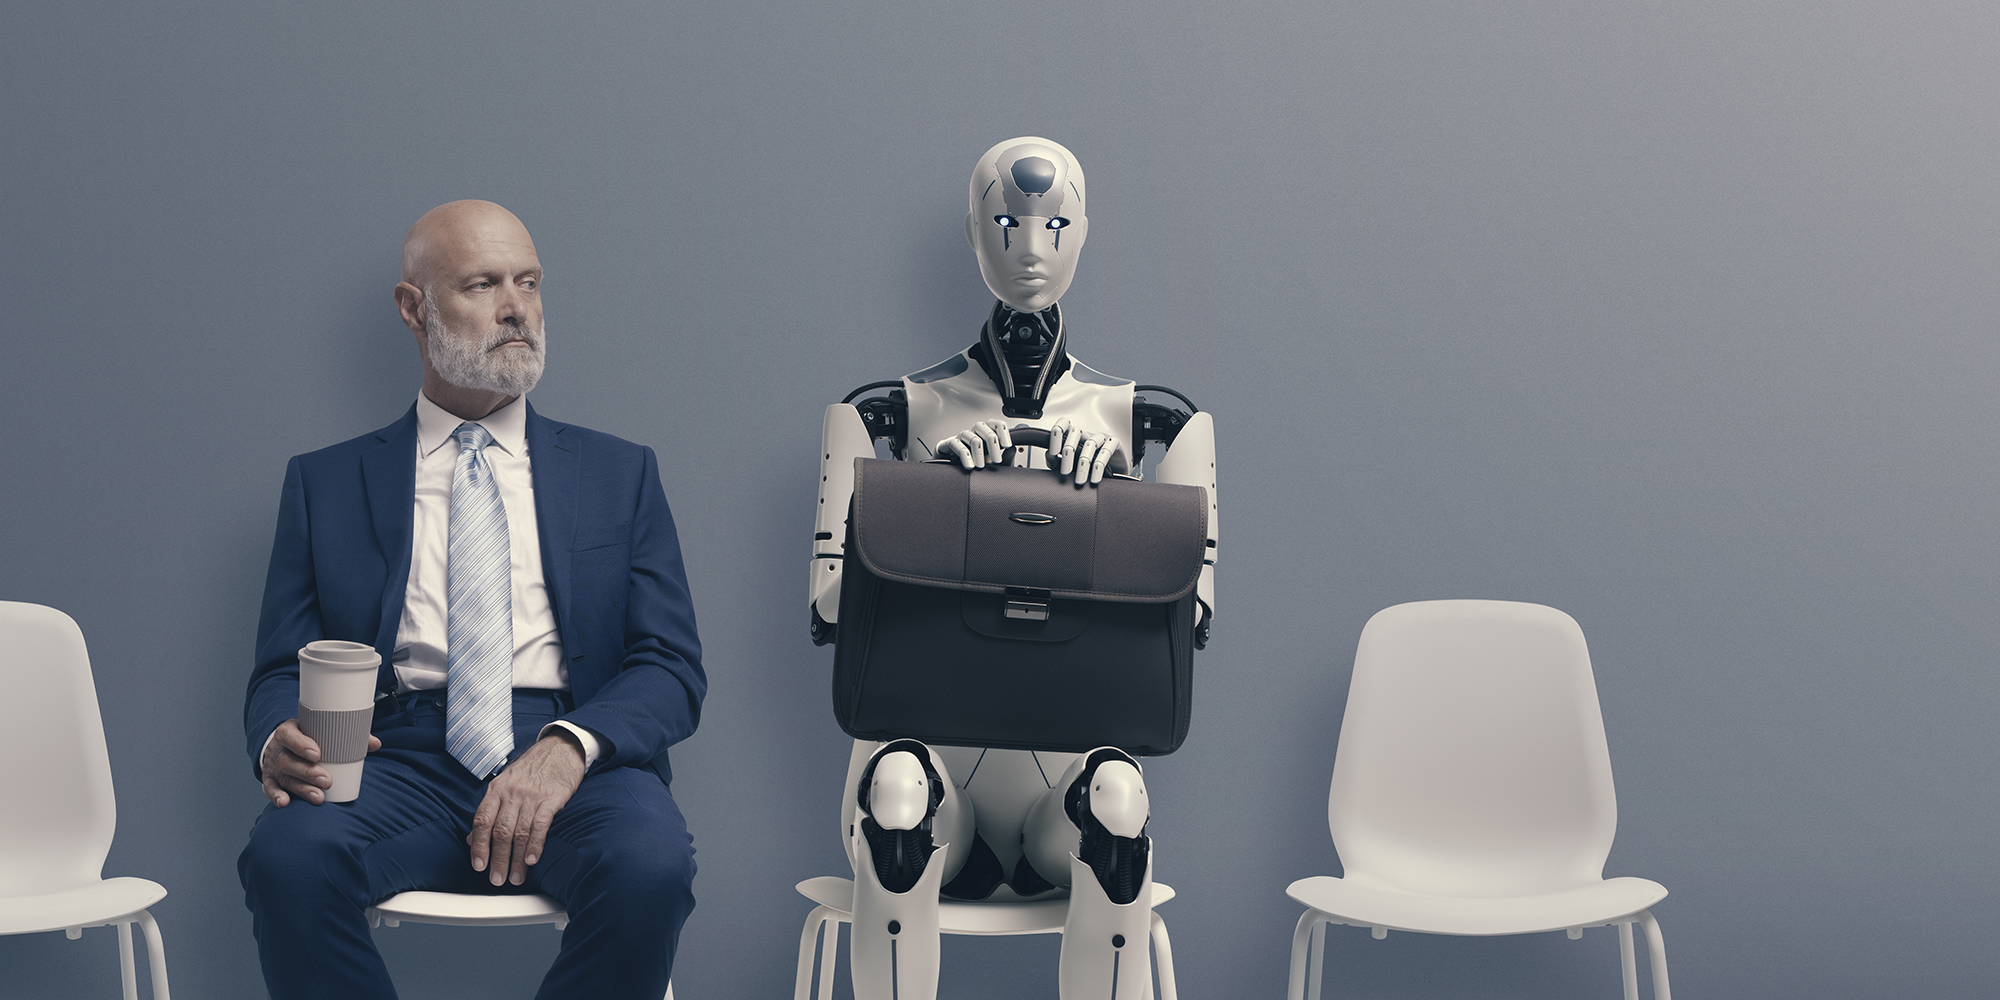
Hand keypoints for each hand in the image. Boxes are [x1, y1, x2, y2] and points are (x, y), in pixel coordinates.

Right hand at [261, 718, 380, 806]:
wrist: (280, 745)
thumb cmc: (307, 738)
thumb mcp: (320, 731)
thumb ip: (347, 735)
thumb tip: (375, 744)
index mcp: (288, 732)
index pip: (289, 736)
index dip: (300, 744)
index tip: (317, 754)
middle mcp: (278, 750)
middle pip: (288, 761)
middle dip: (308, 772)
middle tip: (327, 781)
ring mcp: (273, 767)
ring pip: (285, 778)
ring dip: (301, 789)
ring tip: (318, 797)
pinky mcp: (269, 780)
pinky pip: (270, 789)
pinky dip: (277, 796)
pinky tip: (286, 803)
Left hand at [467, 731, 586, 885]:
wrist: (561, 747)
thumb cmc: (532, 768)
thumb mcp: (505, 783)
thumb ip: (490, 810)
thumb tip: (473, 838)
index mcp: (497, 789)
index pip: (482, 820)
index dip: (479, 846)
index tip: (479, 866)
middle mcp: (512, 792)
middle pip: (500, 831)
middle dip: (498, 859)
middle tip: (497, 879)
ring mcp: (532, 795)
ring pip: (520, 832)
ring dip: (517, 859)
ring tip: (516, 877)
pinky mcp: (552, 798)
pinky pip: (541, 825)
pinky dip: (536, 844)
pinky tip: (532, 859)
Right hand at [937, 419, 1013, 469]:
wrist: (955, 472)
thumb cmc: (977, 465)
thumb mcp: (995, 464)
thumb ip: (1006, 459)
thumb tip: (1012, 449)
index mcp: (987, 433)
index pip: (997, 424)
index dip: (1003, 432)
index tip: (1007, 446)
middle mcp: (974, 432)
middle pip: (983, 427)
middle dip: (992, 445)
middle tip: (997, 461)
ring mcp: (961, 437)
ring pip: (971, 437)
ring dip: (978, 453)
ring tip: (981, 467)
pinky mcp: (949, 444)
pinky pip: (956, 444)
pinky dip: (965, 456)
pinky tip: (969, 465)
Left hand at [1046, 418, 1123, 484]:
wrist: (1113, 472)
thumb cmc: (1089, 468)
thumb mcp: (1070, 467)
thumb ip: (1057, 462)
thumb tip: (1049, 455)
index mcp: (1073, 436)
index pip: (1064, 424)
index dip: (1056, 434)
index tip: (1053, 453)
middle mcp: (1086, 434)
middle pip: (1075, 432)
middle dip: (1068, 454)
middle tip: (1065, 472)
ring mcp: (1101, 437)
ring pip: (1090, 443)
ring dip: (1083, 464)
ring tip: (1080, 480)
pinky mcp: (1114, 443)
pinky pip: (1106, 450)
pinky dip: (1099, 466)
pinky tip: (1095, 478)